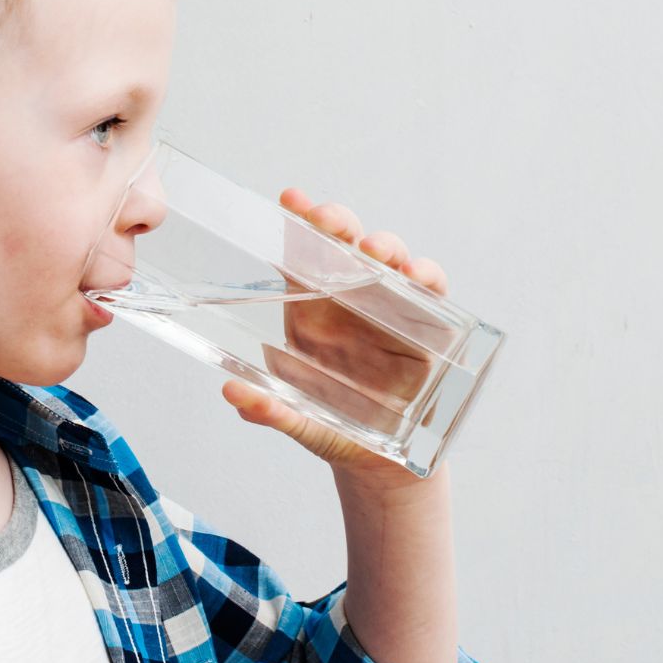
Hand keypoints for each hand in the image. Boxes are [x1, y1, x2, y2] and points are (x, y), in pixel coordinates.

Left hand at [221, 187, 450, 480]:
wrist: (378, 464)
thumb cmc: (332, 429)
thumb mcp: (297, 419)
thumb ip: (268, 408)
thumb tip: (232, 392)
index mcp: (311, 310)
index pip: (303, 254)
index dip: (300, 221)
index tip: (292, 199)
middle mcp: (350, 300)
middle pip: (346, 245)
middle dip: (339, 224)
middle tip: (331, 222)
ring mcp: (389, 308)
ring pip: (390, 259)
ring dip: (386, 247)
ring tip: (377, 253)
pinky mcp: (426, 325)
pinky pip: (430, 290)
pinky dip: (427, 276)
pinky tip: (418, 275)